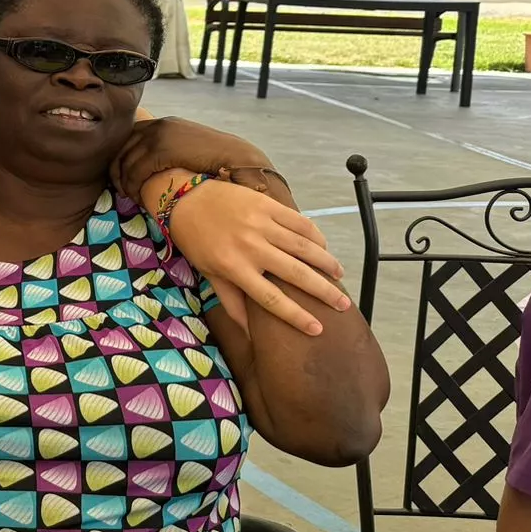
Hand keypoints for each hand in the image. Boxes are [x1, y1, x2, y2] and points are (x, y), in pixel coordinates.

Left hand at [113, 117, 266, 199]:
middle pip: (122, 148)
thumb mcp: (186, 149)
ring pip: (126, 162)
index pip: (129, 138)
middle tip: (122, 192)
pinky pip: (135, 170)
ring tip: (132, 198)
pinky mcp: (161, 149)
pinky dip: (133, 187)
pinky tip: (139, 198)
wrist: (237, 157)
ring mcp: (158, 135)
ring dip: (125, 183)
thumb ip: (168, 150)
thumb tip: (150, 167)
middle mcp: (158, 125)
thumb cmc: (215, 159)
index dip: (121, 159)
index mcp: (163, 123)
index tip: (122, 178)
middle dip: (117, 171)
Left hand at [163, 178, 349, 335]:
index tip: (317, 329)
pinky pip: (300, 223)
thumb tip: (248, 333)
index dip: (297, 316)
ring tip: (339, 276)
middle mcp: (250, 247)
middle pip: (296, 274)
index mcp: (234, 268)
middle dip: (324, 292)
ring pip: (304, 247)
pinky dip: (316, 236)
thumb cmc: (196, 240)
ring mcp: (261, 224)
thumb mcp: (208, 273)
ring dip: (326, 263)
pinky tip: (324, 248)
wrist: (187, 198)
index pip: (271, 299)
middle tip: (343, 304)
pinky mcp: (268, 205)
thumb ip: (231, 302)